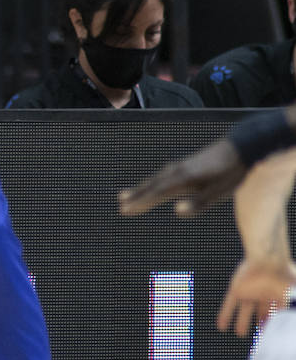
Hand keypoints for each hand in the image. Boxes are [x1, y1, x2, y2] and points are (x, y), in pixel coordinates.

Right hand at [118, 137, 247, 216]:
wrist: (239, 149)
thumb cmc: (230, 174)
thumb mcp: (218, 192)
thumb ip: (198, 203)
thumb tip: (177, 211)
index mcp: (182, 179)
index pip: (156, 193)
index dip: (140, 202)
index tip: (125, 210)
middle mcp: (176, 171)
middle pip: (151, 185)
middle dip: (135, 196)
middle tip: (120, 205)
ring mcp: (179, 166)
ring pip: (154, 179)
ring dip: (139, 188)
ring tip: (124, 195)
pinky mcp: (184, 165)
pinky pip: (161, 176)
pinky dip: (150, 182)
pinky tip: (151, 184)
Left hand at [217, 257, 295, 335]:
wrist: (268, 260)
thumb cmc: (284, 274)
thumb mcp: (295, 289)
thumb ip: (295, 301)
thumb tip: (295, 311)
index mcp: (278, 294)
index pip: (276, 312)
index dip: (275, 321)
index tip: (274, 331)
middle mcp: (263, 294)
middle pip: (261, 312)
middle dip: (261, 321)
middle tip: (261, 333)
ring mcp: (249, 292)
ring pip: (245, 311)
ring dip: (242, 322)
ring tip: (240, 334)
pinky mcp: (237, 289)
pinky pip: (229, 304)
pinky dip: (226, 315)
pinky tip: (221, 326)